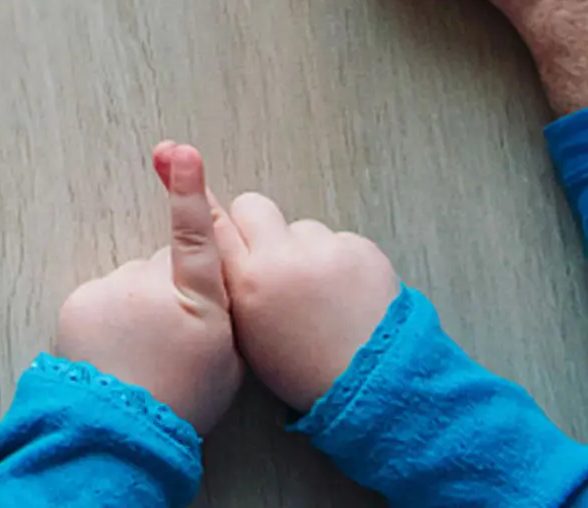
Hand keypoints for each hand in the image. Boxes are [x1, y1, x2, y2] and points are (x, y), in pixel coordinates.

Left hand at [55, 143, 243, 434]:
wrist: (118, 433)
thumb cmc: (183, 401)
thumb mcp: (229, 361)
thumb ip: (228, 309)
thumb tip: (223, 276)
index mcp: (197, 301)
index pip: (195, 235)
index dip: (188, 191)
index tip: (182, 152)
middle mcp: (151, 286)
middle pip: (165, 265)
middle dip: (168, 289)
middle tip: (169, 338)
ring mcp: (112, 290)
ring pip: (133, 280)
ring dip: (137, 304)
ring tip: (139, 351)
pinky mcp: (81, 299)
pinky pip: (104, 293)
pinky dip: (109, 313)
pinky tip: (115, 348)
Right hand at [215, 191, 399, 412]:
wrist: (372, 383)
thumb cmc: (307, 370)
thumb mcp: (252, 337)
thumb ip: (235, 288)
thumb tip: (225, 251)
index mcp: (249, 284)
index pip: (215, 227)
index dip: (219, 224)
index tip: (218, 217)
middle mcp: (282, 257)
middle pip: (253, 205)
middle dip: (259, 225)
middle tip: (273, 254)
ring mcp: (324, 248)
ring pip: (302, 227)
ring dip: (306, 248)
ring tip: (322, 289)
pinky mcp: (359, 246)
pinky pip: (339, 239)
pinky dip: (341, 259)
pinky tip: (348, 291)